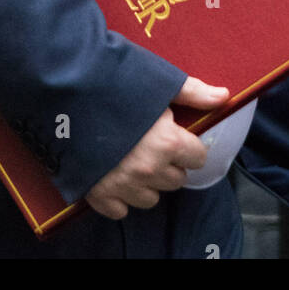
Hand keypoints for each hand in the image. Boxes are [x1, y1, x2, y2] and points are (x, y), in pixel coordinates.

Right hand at [85, 77, 229, 219]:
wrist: (64, 88)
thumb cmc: (112, 79)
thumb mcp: (156, 80)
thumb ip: (193, 92)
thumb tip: (225, 97)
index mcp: (167, 142)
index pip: (198, 157)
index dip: (188, 145)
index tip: (175, 135)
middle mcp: (149, 170)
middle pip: (176, 179)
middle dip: (169, 163)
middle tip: (150, 142)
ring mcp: (123, 185)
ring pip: (151, 198)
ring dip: (147, 182)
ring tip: (132, 157)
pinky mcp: (98, 194)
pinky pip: (121, 210)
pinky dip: (120, 196)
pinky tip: (113, 174)